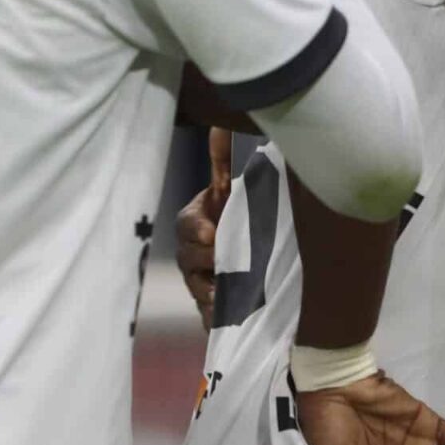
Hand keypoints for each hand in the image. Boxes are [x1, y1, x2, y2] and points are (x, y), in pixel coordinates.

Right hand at [175, 129, 232, 328]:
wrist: (258, 254)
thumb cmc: (243, 215)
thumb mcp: (236, 189)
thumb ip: (225, 162)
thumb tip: (220, 128)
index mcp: (198, 220)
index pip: (186, 223)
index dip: (196, 229)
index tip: (212, 233)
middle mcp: (194, 251)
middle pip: (188, 257)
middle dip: (204, 259)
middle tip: (222, 259)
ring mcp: (200, 278)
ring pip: (197, 287)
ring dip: (209, 291)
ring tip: (225, 295)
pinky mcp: (211, 304)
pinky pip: (207, 314)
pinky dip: (214, 316)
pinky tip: (224, 317)